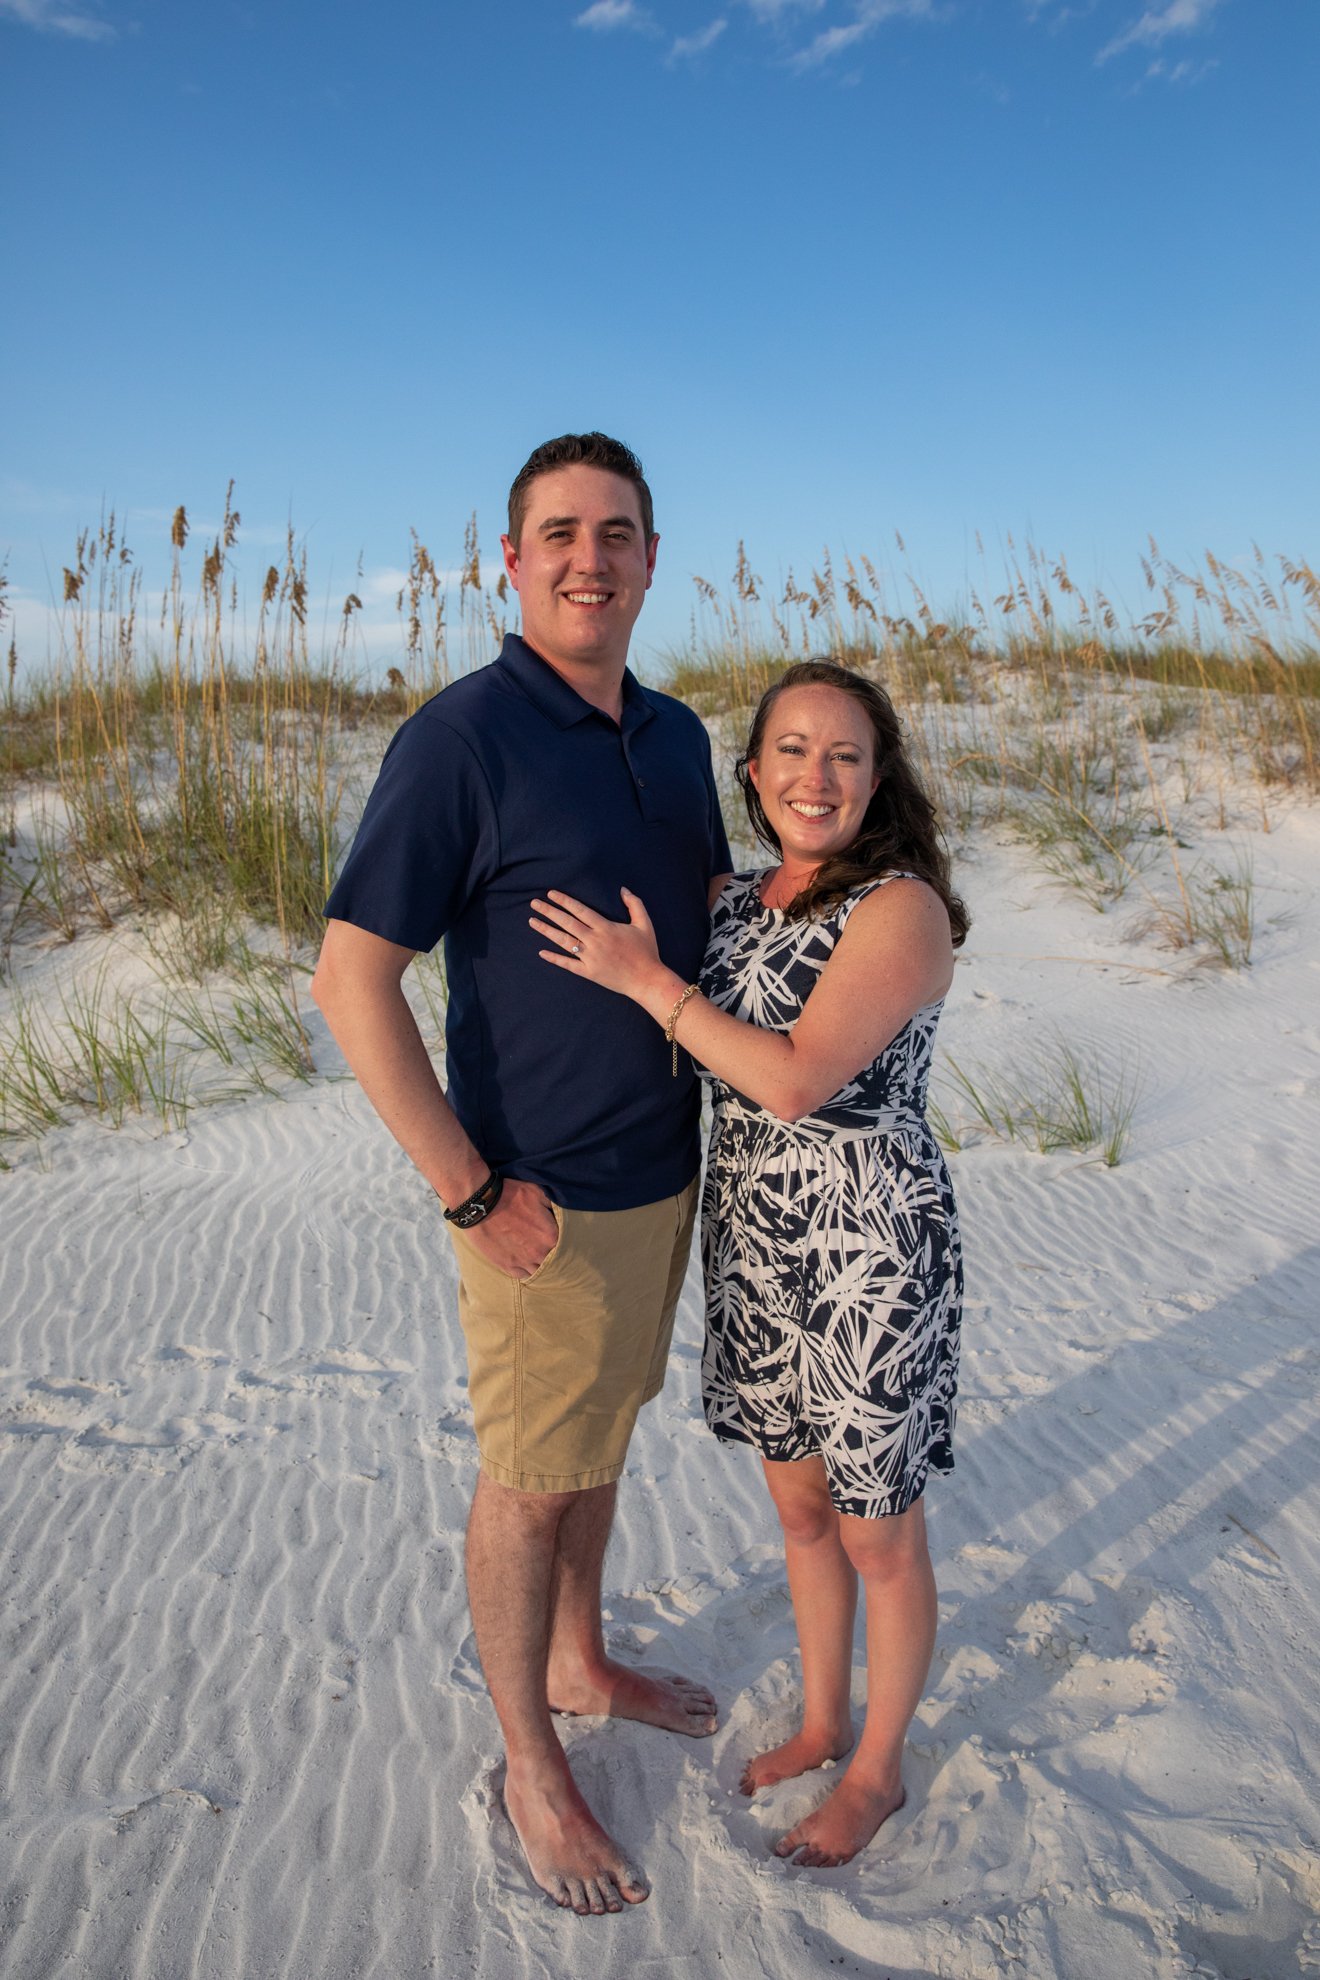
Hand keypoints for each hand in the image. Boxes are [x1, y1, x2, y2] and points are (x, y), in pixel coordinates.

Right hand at [461, 1177, 559, 1279]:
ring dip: (539, 1264)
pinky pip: (522, 1275)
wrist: (481, 1204)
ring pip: (539, 1271)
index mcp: (550, 1235)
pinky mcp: (507, 1266)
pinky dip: (525, 1269)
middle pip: (553, 1260)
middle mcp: (540, 1253)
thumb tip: (560, 1213)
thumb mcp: (538, 1192)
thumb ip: (553, 1206)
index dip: (562, 1239)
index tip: (556, 1234)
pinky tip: (524, 1261)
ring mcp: (523, 1262)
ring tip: (535, 1254)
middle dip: (552, 1253)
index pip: (566, 1244)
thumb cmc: (510, 1195)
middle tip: (545, 1244)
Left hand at [530, 888, 672, 1004]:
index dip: (564, 901)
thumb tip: (623, 889)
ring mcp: (590, 958)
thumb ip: (634, 904)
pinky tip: (541, 952)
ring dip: (546, 931)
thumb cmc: (647, 951)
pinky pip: (568, 964)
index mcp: (606, 928)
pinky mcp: (589, 972)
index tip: (551, 893)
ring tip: (532, 921)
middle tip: (534, 903)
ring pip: (564, 942)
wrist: (647, 980)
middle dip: (549, 911)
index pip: (580, 910)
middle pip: (567, 923)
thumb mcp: (645, 924)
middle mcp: (595, 941)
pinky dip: (554, 958)